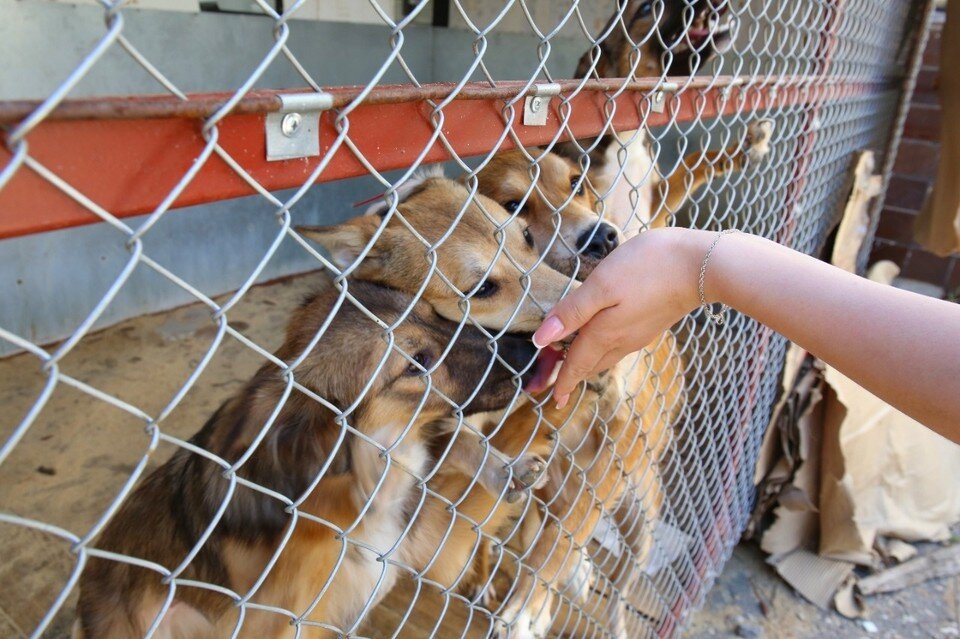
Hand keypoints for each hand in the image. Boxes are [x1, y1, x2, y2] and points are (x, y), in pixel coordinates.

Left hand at [532, 227, 713, 407]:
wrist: (703, 265)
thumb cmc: (648, 267)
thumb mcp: (601, 285)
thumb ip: (572, 312)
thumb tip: (541, 340)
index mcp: (604, 333)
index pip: (576, 363)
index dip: (561, 380)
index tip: (551, 398)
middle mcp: (622, 340)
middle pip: (590, 364)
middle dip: (571, 374)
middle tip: (553, 384)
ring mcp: (639, 333)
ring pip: (606, 356)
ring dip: (587, 363)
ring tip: (573, 363)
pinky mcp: (651, 323)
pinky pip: (620, 346)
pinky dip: (603, 349)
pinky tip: (603, 340)